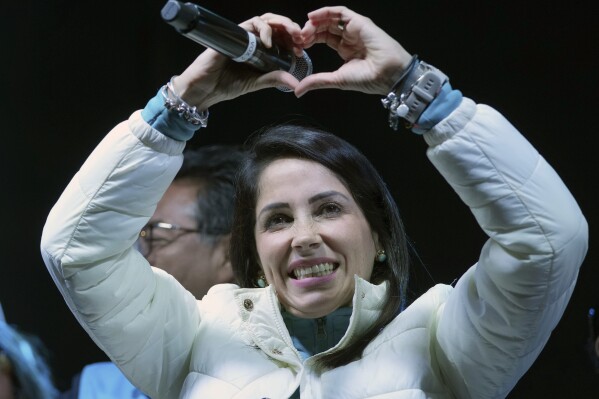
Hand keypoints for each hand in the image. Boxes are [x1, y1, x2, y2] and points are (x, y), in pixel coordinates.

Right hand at [174, 13, 304, 109]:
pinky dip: (263, 29)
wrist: (203, 89)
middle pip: (274, 25)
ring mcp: (244, 36)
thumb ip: (274, 79)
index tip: (301, 48)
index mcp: (259, 50)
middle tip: (300, 37)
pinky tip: (267, 42)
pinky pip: (251, 24)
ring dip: (281, 24)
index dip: (292, 39)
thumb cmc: (225, 85)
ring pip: (265, 20)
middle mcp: (252, 40)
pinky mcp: (234, 35)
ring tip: (290, 35)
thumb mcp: (255, 83)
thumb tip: (295, 83)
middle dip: (290, 28)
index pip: (279, 37)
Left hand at [296, 6, 411, 97]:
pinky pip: (341, 12)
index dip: (310, 39)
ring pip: (331, 19)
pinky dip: (326, 12)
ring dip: (316, 21)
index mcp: (346, 49)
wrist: (386, 74)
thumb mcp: (336, 80)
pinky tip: (313, 17)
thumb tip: (297, 90)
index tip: (299, 45)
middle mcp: (350, 38)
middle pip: (325, 27)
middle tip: (299, 37)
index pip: (324, 38)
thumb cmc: (367, 79)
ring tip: (304, 28)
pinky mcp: (360, 22)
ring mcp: (355, 29)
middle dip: (310, 31)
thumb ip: (317, 81)